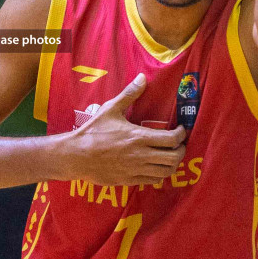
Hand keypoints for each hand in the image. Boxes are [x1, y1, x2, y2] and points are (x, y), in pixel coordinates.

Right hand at [60, 73, 185, 185]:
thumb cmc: (93, 131)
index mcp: (139, 137)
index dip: (181, 135)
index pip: (172, 139)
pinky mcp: (129, 180)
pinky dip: (159, 173)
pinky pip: (152, 180)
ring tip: (170, 155)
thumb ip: (129, 94)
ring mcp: (136, 170)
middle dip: (181, 150)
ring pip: (166, 172)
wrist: (76, 156)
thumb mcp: (111, 109)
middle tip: (179, 144)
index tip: (181, 130)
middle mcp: (141, 155)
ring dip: (172, 164)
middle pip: (174, 158)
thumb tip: (143, 78)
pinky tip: (156, 166)